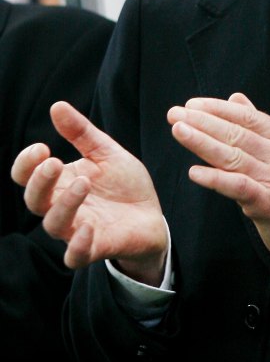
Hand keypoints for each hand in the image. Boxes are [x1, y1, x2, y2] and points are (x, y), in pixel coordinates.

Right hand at [11, 101, 166, 284]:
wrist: (151, 216)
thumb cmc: (123, 185)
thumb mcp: (105, 152)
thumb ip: (81, 133)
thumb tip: (57, 105)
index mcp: (59, 183)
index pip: (26, 176)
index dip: (26, 163)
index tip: (42, 147)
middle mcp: (61, 208)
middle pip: (34, 200)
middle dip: (39, 181)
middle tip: (55, 162)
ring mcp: (76, 230)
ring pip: (54, 224)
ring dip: (64, 204)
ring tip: (83, 182)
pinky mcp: (95, 249)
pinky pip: (76, 256)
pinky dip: (78, 244)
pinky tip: (89, 226)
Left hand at [168, 93, 269, 270]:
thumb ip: (258, 126)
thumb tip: (235, 99)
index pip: (248, 117)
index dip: (218, 109)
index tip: (191, 104)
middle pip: (237, 134)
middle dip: (202, 122)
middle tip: (175, 114)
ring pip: (233, 156)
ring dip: (202, 143)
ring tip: (179, 131)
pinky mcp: (269, 203)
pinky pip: (237, 186)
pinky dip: (215, 178)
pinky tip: (194, 172)